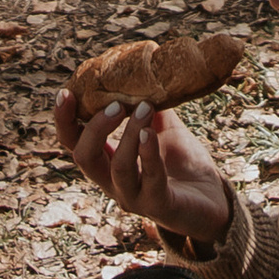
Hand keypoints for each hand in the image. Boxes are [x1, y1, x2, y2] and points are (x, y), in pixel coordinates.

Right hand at [53, 93, 231, 249]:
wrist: (213, 199)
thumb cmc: (182, 163)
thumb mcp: (161, 127)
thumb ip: (145, 106)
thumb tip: (138, 72)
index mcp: (108, 163)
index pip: (74, 144)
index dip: (64, 121)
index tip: (65, 93)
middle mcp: (114, 183)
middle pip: (84, 158)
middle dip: (94, 128)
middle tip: (116, 104)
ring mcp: (135, 197)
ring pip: (119, 168)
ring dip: (128, 135)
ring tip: (143, 108)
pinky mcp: (160, 206)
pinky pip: (150, 180)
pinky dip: (148, 154)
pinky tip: (151, 134)